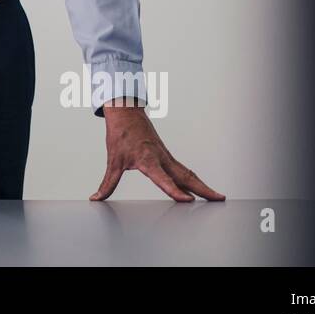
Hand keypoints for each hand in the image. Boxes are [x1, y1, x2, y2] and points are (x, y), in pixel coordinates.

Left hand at [90, 98, 224, 201]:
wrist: (126, 112)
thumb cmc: (120, 134)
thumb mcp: (113, 160)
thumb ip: (108, 183)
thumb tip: (96, 198)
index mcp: (148, 159)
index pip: (163, 178)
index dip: (174, 190)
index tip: (187, 201)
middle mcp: (161, 158)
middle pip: (185, 176)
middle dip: (202, 189)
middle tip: (218, 199)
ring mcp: (166, 156)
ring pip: (187, 173)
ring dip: (202, 185)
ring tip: (217, 197)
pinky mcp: (167, 156)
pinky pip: (183, 169)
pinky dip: (193, 179)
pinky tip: (199, 188)